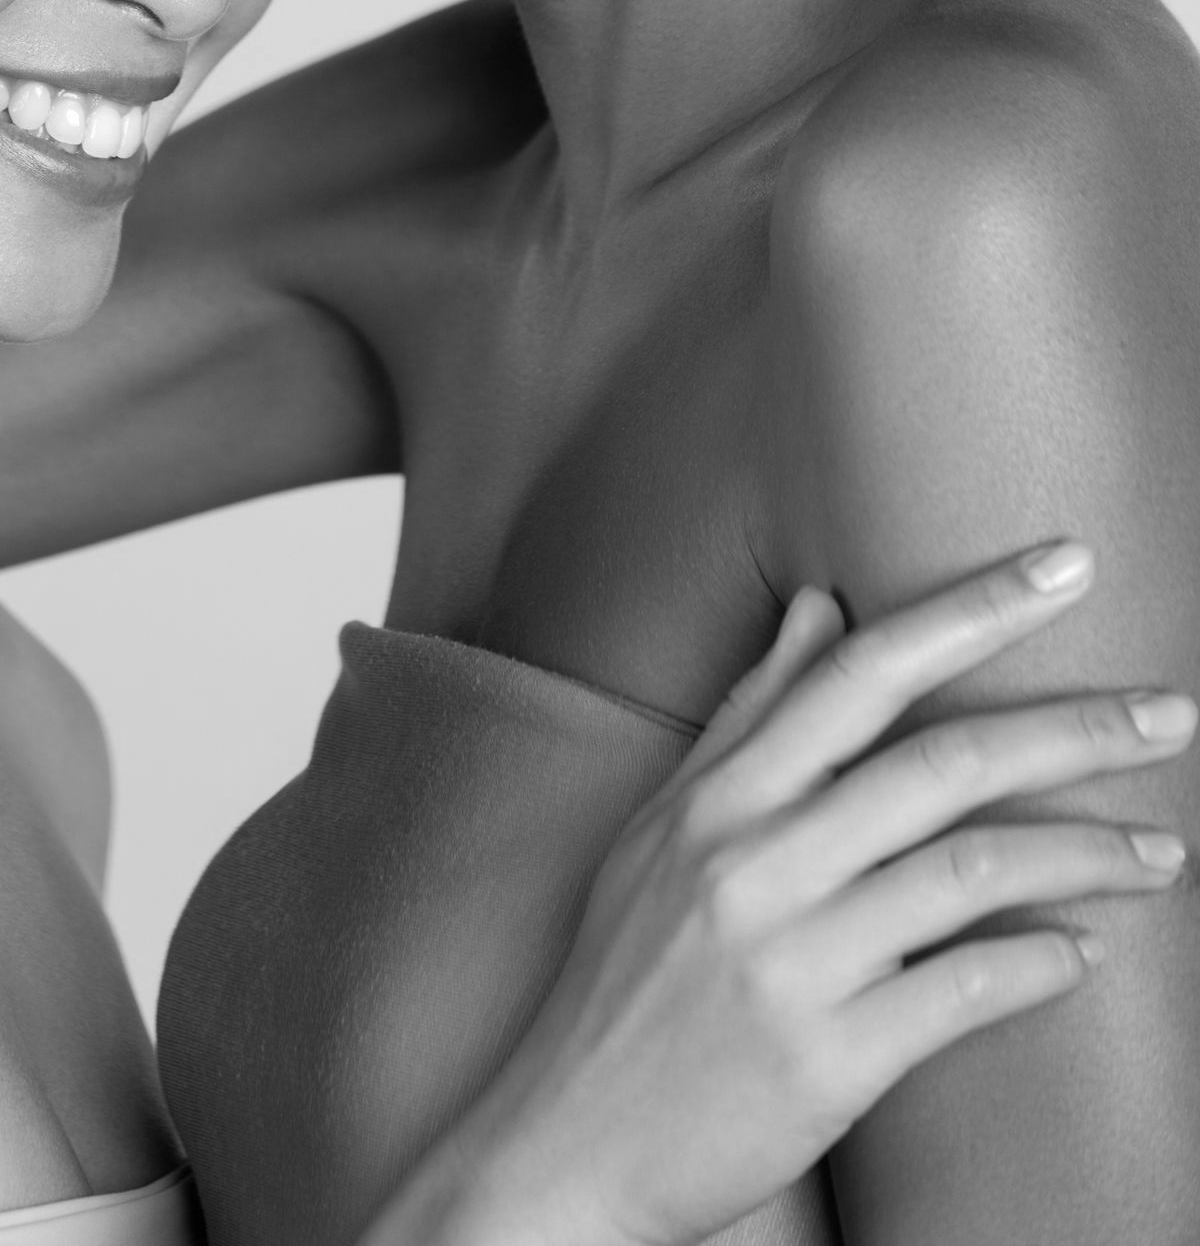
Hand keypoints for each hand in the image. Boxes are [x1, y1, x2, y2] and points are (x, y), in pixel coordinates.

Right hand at [373, 545, 1194, 1245]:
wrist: (570, 1144)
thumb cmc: (625, 978)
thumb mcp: (664, 829)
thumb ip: (749, 717)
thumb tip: (819, 605)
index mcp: (718, 795)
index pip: (863, 670)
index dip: (973, 608)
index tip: (1064, 567)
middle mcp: (754, 861)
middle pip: (943, 763)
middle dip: (1075, 728)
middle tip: (1174, 711)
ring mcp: (791, 961)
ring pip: (972, 871)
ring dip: (1087, 853)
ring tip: (1164, 852)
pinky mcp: (828, 1059)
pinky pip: (963, 991)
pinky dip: (1038, 962)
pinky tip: (1084, 950)